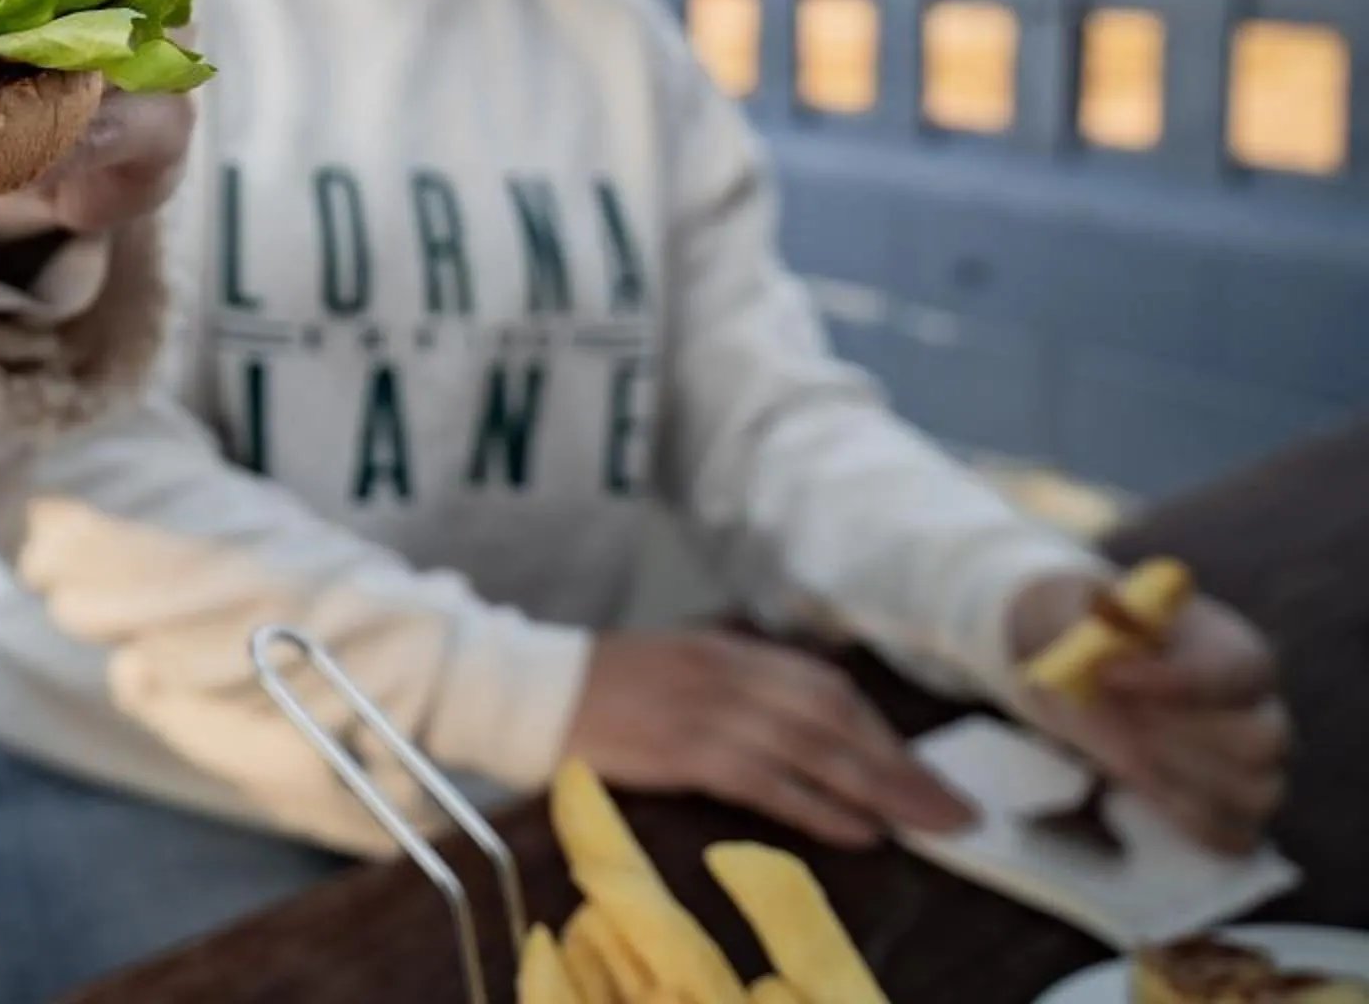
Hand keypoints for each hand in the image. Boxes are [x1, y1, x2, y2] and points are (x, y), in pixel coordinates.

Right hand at [566, 632, 977, 848]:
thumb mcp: (676, 668)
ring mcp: (708, 709)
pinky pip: (770, 781)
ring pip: (817, 749)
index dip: (882, 730)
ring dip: (882, 789)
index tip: (921, 769)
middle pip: (837, 717)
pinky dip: (821, 807)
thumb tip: (800, 726)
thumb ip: (734, 687)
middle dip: (903, 765)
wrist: (525, 686)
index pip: (827, 687)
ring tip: (928, 825)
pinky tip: (859, 831)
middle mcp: (729, 673)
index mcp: (728, 650)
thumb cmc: (596, 687)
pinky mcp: (685, 749)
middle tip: (955, 808)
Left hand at [1007, 571, 1286, 854]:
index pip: (1237, 673)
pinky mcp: (1236, 811)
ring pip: (1256, 793)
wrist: (1092, 680)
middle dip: (1178, 737)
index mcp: (1236, 651)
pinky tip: (1144, 800)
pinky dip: (1192, 828)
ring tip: (1124, 761)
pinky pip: (1239, 837)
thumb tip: (1100, 642)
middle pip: (1262, 741)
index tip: (1105, 675)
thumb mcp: (1085, 615)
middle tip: (1114, 723)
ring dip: (1181, 785)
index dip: (1175, 681)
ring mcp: (1257, 768)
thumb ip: (1093, 621)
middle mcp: (1262, 711)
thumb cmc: (1100, 642)